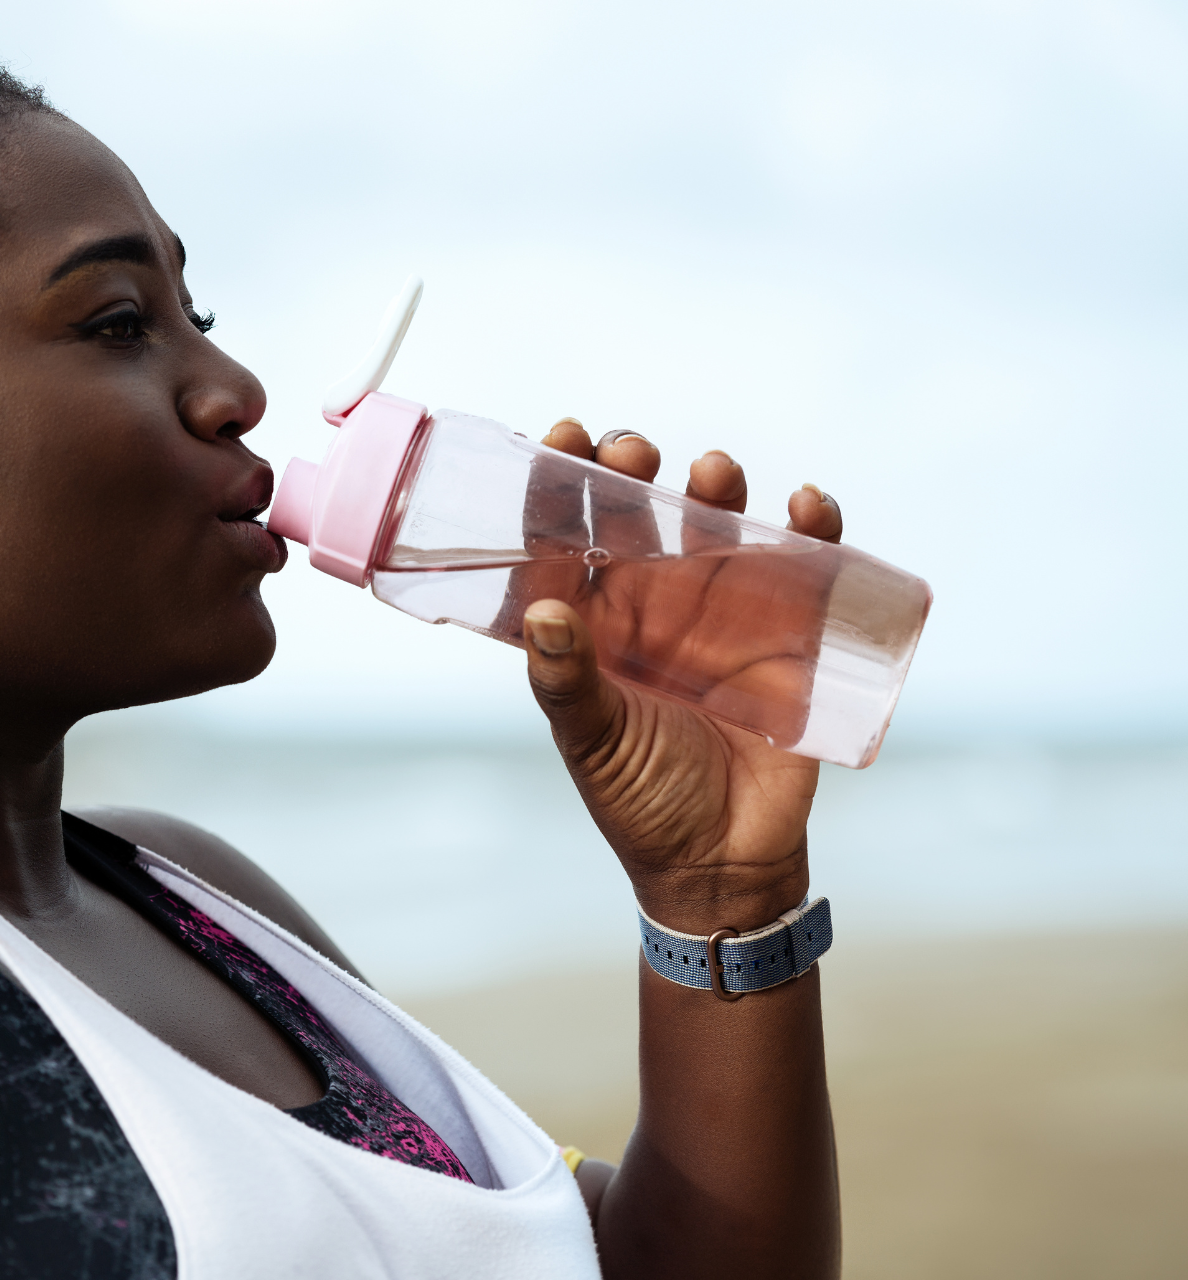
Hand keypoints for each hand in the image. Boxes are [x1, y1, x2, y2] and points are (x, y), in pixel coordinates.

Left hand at [520, 421, 843, 932]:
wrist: (725, 864)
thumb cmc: (642, 802)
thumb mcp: (594, 743)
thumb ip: (566, 682)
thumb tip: (542, 615)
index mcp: (593, 622)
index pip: (566, 536)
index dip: (558, 483)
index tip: (560, 435)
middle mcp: (653, 605)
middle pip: (640, 515)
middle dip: (633, 473)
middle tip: (631, 452)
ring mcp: (723, 613)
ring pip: (718, 526)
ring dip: (717, 489)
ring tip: (713, 471)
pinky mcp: (790, 633)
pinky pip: (806, 565)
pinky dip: (812, 527)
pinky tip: (807, 505)